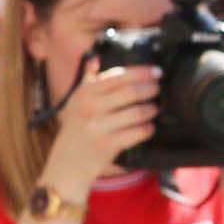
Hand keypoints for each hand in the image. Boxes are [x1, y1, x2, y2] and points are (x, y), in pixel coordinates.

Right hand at [40, 62, 160, 200]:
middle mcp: (90, 107)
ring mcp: (99, 126)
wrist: (66, 165)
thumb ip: (88, 80)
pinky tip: (149, 127)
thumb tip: (96, 58)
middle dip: (150, 89)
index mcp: (84, 93)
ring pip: (137, 112)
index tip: (156, 71)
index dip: (141, 72)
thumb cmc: (75, 130)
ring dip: (151, 109)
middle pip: (131, 92)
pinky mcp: (109, 145)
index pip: (118, 75)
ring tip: (154, 109)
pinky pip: (138, 132)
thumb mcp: (76, 102)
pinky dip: (148, 128)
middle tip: (157, 89)